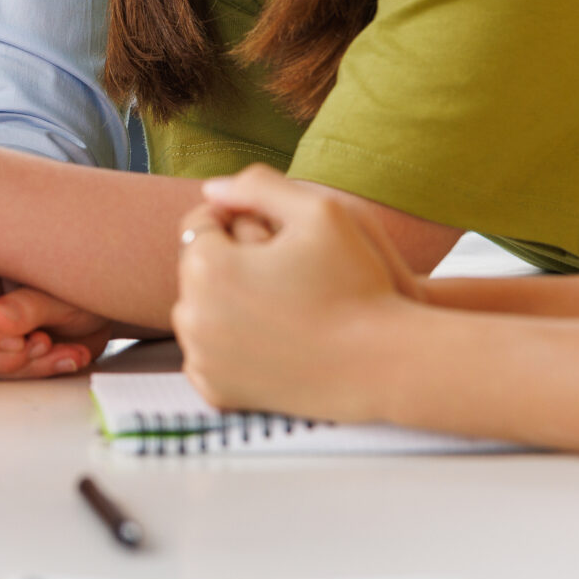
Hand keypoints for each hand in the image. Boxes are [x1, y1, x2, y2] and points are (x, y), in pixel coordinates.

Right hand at [0, 261, 116, 378]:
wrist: (100, 304)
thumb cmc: (80, 285)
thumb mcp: (62, 292)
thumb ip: (29, 305)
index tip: (20, 340)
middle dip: (0, 357)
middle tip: (42, 345)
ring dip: (23, 367)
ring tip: (60, 349)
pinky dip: (34, 373)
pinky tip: (63, 356)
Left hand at [172, 166, 411, 419]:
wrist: (385, 365)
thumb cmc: (358, 283)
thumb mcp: (320, 210)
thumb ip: (259, 185)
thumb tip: (212, 189)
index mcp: (208, 266)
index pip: (200, 223)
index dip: (238, 219)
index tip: (278, 235)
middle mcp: (193, 315)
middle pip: (196, 268)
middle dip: (228, 261)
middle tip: (283, 271)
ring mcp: (202, 359)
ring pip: (199, 310)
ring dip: (225, 300)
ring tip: (277, 301)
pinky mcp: (216, 392)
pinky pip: (207, 352)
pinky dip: (228, 343)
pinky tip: (270, 337)